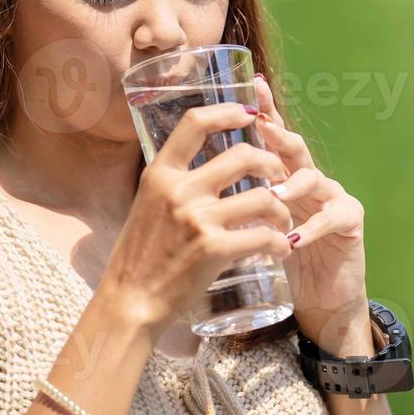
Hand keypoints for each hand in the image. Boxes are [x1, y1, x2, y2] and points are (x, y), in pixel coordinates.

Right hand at [98, 102, 293, 330]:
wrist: (130, 303)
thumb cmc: (140, 258)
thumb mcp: (147, 206)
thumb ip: (174, 185)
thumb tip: (205, 166)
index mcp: (159, 175)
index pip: (194, 123)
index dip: (228, 111)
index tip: (251, 114)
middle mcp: (178, 191)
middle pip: (243, 156)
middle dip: (272, 164)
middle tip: (281, 178)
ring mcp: (197, 219)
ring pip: (262, 198)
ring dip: (282, 210)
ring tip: (283, 222)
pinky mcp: (214, 249)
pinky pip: (265, 236)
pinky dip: (280, 243)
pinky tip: (281, 249)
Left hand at [250, 73, 375, 356]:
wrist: (322, 299)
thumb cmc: (282, 261)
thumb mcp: (255, 227)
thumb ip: (236, 202)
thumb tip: (189, 181)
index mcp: (284, 176)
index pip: (272, 138)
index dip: (264, 110)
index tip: (251, 85)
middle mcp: (310, 180)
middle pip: (296, 148)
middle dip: (279, 134)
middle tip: (262, 126)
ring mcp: (332, 197)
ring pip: (314, 178)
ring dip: (293, 184)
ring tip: (276, 192)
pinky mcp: (349, 222)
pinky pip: (332, 217)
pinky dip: (312, 227)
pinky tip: (295, 237)